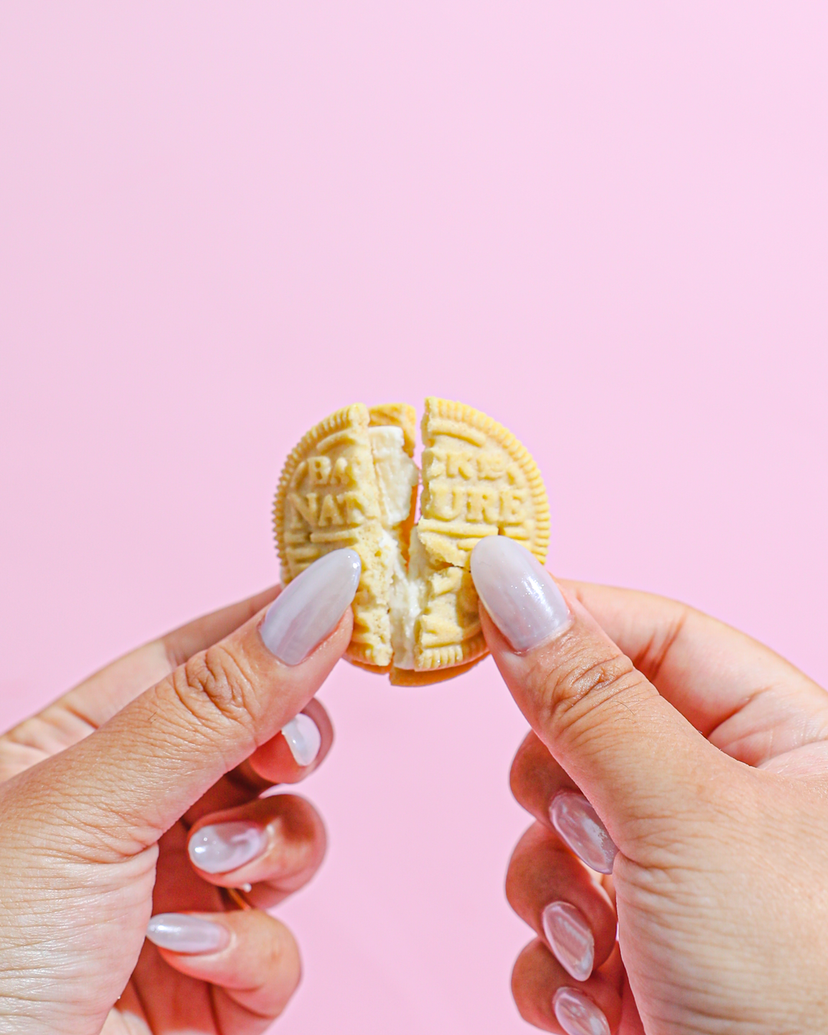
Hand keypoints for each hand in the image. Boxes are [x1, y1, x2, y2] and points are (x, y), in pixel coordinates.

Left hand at [0, 549, 360, 1034]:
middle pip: (260, 740)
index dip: (272, 624)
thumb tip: (321, 595)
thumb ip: (216, 702)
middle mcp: (135, 816)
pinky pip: (278, 945)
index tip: (347, 593)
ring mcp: (176, 899)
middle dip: (286, 744)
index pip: (198, 655)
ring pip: (288, 838)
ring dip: (271, 849)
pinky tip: (188, 960)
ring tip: (214, 869)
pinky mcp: (211, 986)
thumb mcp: (95, 801)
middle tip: (286, 752)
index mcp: (82, 748)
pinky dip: (250, 952)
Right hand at [471, 537, 827, 1034]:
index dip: (564, 616)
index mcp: (787, 738)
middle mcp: (735, 801)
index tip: (469, 604)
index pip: (653, 631)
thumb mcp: (687, 819)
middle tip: (595, 840)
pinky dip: (560, 960)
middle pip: (587, 730)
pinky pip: (554, 915)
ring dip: (559, 892)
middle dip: (562, 794)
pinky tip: (609, 1006)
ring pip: (554, 830)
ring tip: (614, 955)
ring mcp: (682, 881)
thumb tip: (506, 580)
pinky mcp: (640, 953)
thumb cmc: (799, 989)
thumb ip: (587, 696)